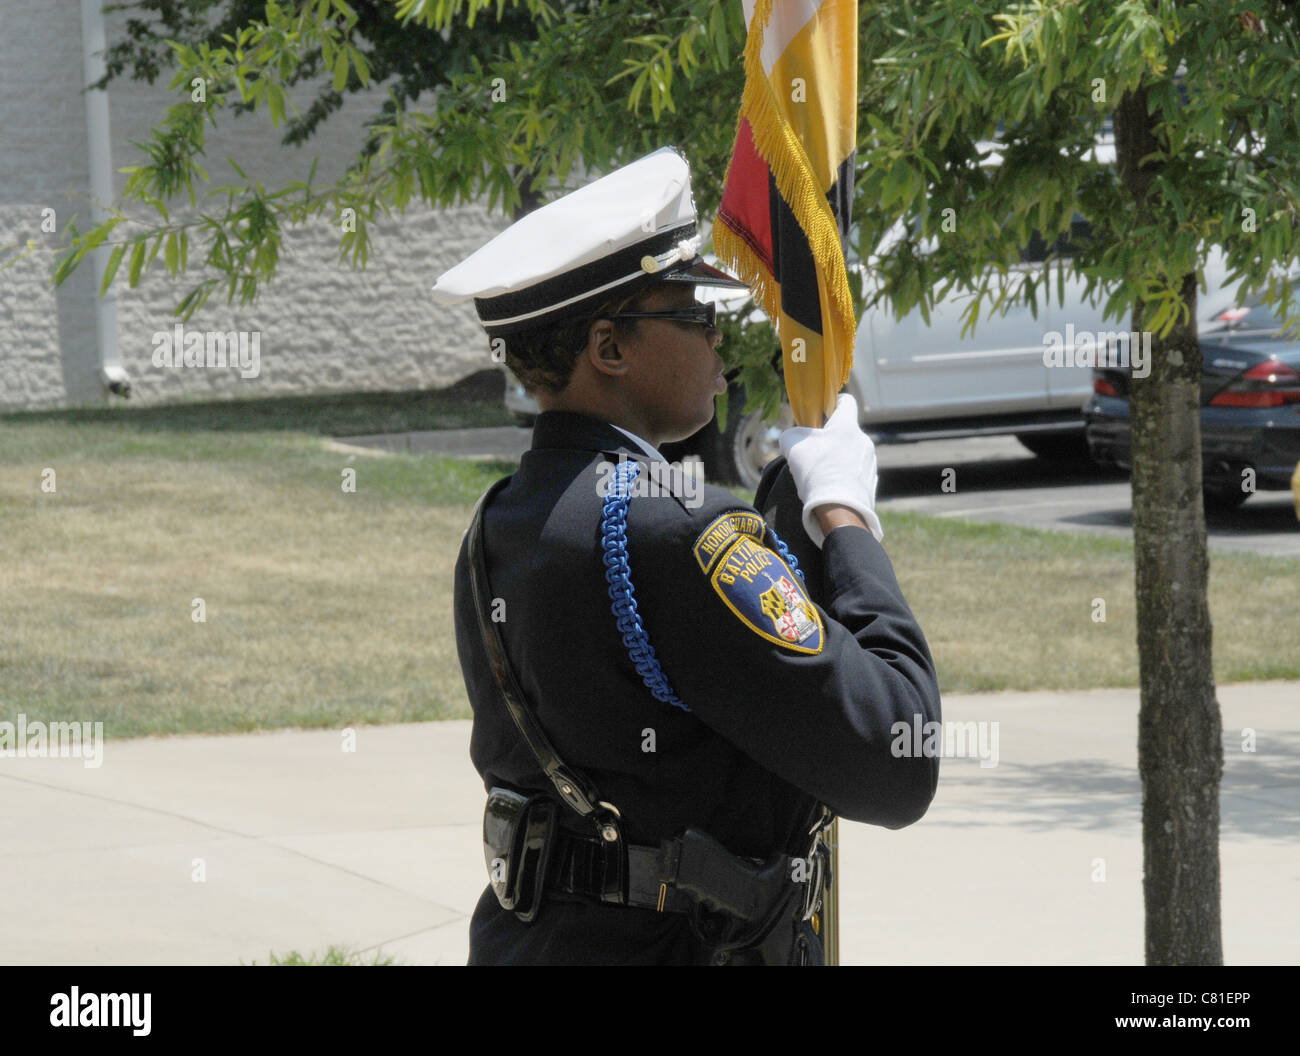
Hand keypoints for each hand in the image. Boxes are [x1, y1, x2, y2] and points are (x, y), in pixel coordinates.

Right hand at [778, 393, 882, 546]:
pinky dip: (843, 477)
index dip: (832, 404)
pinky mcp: (871, 483)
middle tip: (811, 454)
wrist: (840, 511)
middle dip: (829, 440)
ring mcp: (870, 462)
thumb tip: (793, 437)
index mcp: (848, 426)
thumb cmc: (816, 471)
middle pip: (845, 432)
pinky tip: (830, 490)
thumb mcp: (792, 446)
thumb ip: (792, 434)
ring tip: (819, 477)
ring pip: (850, 453)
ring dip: (836, 459)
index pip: (846, 401)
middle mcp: (864, 440)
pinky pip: (854, 474)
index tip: (820, 416)